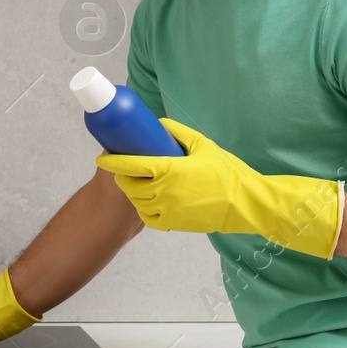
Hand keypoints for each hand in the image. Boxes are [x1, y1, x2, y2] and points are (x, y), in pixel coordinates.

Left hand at [97, 117, 343, 259]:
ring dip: (131, 192)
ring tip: (136, 183)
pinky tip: (148, 201)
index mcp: (170, 170)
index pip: (132, 165)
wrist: (244, 203)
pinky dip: (143, 209)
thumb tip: (157, 124)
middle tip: (123, 168)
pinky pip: (148, 218)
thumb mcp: (203, 145)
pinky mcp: (172, 224)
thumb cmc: (226, 172)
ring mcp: (167, 210)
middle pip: (129, 184)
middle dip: (122, 176)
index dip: (113, 161)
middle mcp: (164, 191)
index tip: (102, 157)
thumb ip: (178, 133)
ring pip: (136, 201)